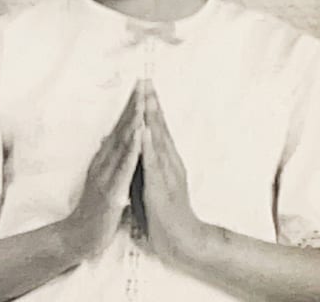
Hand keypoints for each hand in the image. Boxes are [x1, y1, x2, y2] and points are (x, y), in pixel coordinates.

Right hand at [60, 86, 142, 260]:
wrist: (78, 236)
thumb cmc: (93, 210)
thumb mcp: (100, 179)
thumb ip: (106, 158)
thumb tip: (108, 137)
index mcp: (104, 160)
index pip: (119, 129)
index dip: (130, 107)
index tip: (140, 87)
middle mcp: (104, 162)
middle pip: (120, 129)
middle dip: (133, 106)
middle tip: (142, 83)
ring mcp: (106, 175)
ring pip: (122, 143)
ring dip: (132, 121)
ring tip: (143, 101)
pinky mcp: (111, 189)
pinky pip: (124, 167)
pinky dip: (132, 149)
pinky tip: (139, 135)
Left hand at [138, 81, 209, 264]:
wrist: (182, 239)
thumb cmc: (165, 212)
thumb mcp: (152, 181)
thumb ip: (146, 162)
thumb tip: (137, 143)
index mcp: (165, 161)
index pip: (157, 128)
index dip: (151, 106)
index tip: (144, 86)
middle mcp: (168, 163)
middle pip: (159, 128)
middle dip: (152, 103)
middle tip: (146, 80)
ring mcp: (166, 174)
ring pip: (158, 141)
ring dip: (152, 118)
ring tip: (146, 96)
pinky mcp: (160, 188)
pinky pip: (153, 164)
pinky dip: (148, 146)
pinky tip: (144, 131)